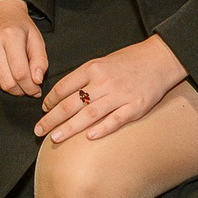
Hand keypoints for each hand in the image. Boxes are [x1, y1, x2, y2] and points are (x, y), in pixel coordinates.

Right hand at [0, 0, 47, 96]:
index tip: (36, 91)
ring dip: (6, 87)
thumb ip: (40, 60)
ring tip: (14, 81)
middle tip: (26, 88)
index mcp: (11, 35)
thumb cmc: (20, 27)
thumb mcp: (36, 39)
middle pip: (6, 82)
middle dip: (19, 91)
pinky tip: (1, 70)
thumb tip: (36, 80)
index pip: (20, 73)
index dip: (30, 88)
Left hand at [35, 34, 186, 143]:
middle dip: (53, 118)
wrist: (159, 59)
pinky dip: (102, 129)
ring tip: (55, 138)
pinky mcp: (135, 107)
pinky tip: (88, 137)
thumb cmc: (128, 61)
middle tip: (38, 130)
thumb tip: (62, 94)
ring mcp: (120, 95)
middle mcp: (103, 82)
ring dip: (70, 127)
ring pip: (89, 114)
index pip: (64, 86)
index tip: (43, 110)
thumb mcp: (102, 62)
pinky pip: (115, 120)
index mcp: (92, 68)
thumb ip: (84, 77)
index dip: (51, 100)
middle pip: (72, 103)